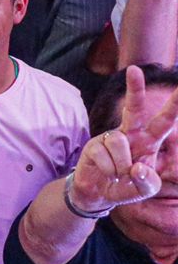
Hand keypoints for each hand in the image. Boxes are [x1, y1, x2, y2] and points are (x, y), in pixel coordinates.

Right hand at [69, 65, 177, 210]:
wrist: (97, 194)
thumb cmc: (126, 185)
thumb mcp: (145, 189)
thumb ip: (148, 183)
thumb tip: (137, 167)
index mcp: (149, 141)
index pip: (165, 121)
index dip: (174, 105)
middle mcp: (130, 134)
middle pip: (134, 109)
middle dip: (135, 89)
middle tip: (134, 69)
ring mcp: (110, 138)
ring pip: (120, 143)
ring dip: (121, 166)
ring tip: (118, 174)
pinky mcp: (94, 145)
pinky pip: (105, 155)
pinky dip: (109, 169)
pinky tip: (107, 173)